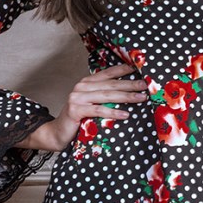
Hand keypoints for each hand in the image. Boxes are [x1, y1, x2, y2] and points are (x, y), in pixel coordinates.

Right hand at [23, 63, 148, 150]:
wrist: (57, 134)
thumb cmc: (78, 120)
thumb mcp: (92, 105)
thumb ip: (104, 98)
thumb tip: (129, 94)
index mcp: (86, 83)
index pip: (107, 73)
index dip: (123, 70)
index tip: (138, 68)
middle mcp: (81, 87)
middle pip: (110, 84)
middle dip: (130, 84)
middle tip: (145, 85)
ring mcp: (77, 97)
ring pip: (106, 96)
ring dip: (126, 96)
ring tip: (141, 98)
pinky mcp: (75, 110)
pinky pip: (98, 110)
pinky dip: (113, 112)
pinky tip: (125, 114)